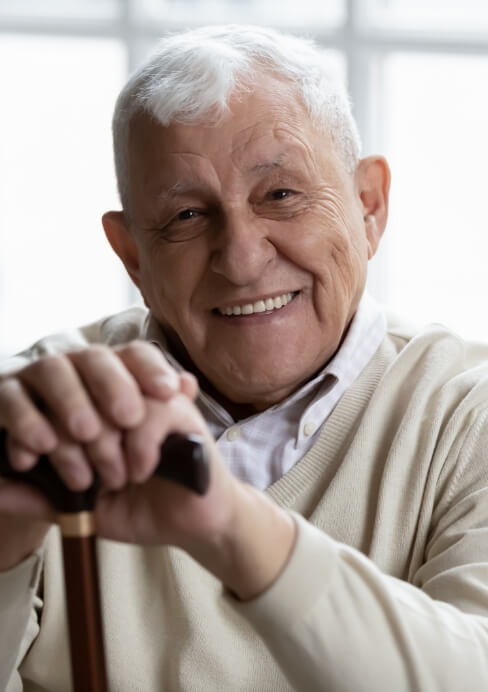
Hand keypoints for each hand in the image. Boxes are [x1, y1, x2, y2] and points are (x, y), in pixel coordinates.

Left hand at [0, 341, 196, 566]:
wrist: (191, 523)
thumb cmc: (137, 506)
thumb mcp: (80, 508)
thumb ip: (41, 496)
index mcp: (85, 405)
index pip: (43, 382)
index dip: (27, 417)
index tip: (29, 459)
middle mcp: (114, 390)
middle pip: (78, 367)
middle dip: (68, 425)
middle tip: (78, 475)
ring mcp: (148, 393)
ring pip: (113, 389)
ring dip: (106, 443)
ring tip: (113, 478)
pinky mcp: (181, 407)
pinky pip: (151, 409)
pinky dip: (139, 446)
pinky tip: (140, 472)